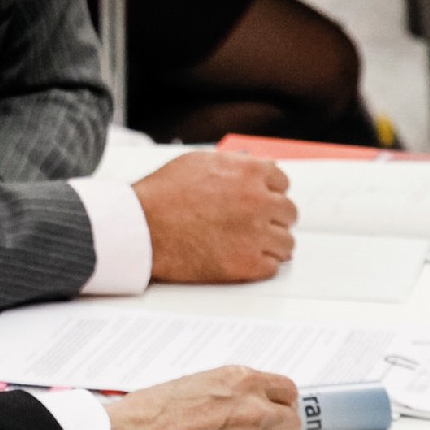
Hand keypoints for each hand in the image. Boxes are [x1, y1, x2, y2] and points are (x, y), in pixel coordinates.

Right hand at [106, 366, 300, 429]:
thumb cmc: (148, 414)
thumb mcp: (194, 384)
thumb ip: (231, 392)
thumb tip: (246, 402)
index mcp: (240, 381)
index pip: (287, 390)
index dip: (279, 402)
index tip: (274, 408)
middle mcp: (253, 410)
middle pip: (290, 422)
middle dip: (275, 428)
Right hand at [132, 152, 295, 282]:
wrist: (141, 228)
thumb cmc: (161, 195)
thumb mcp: (197, 162)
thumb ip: (231, 163)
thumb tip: (251, 164)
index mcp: (248, 172)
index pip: (282, 181)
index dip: (269, 191)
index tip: (261, 200)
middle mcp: (258, 201)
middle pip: (288, 212)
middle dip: (272, 217)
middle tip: (254, 224)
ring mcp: (255, 234)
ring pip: (286, 242)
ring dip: (270, 244)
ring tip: (248, 245)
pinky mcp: (248, 264)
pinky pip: (272, 267)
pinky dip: (259, 265)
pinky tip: (240, 258)